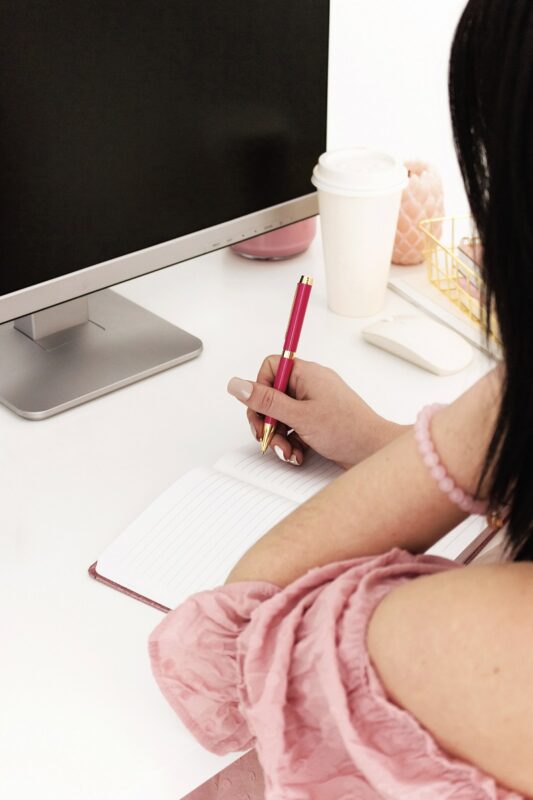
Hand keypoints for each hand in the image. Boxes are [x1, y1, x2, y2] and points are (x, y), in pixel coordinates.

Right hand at [227, 356, 404, 467]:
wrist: (375, 452)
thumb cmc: (348, 430)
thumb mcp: (299, 416)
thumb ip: (265, 401)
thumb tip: (237, 385)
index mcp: (307, 374)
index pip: (271, 367)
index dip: (260, 389)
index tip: (261, 410)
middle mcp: (311, 385)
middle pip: (272, 395)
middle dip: (267, 420)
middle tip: (267, 436)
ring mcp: (315, 404)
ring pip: (282, 415)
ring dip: (279, 436)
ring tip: (288, 451)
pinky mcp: (319, 421)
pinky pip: (295, 427)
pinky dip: (292, 442)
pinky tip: (298, 454)